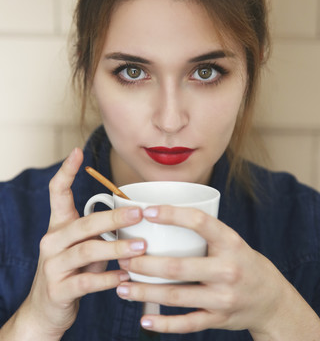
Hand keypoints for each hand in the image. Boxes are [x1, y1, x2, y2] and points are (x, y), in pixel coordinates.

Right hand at [8, 148, 146, 339]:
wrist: (45, 311)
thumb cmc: (72, 271)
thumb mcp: (83, 247)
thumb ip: (100, 233)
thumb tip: (136, 216)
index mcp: (58, 226)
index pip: (57, 193)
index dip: (66, 171)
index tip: (78, 152)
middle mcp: (51, 241)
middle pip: (83, 223)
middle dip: (113, 217)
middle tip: (139, 213)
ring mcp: (52, 266)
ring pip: (87, 251)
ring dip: (117, 247)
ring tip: (141, 246)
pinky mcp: (58, 290)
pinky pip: (87, 282)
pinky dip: (108, 278)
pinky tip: (126, 276)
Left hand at [116, 205, 319, 338]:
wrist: (271, 299)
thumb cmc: (242, 262)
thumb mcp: (231, 240)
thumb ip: (204, 232)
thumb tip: (161, 216)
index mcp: (231, 242)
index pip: (199, 222)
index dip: (172, 214)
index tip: (146, 212)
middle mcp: (228, 270)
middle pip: (178, 267)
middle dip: (145, 263)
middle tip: (123, 258)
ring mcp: (223, 298)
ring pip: (176, 296)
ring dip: (144, 292)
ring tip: (122, 286)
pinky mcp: (219, 320)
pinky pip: (187, 324)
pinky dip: (163, 324)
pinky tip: (144, 318)